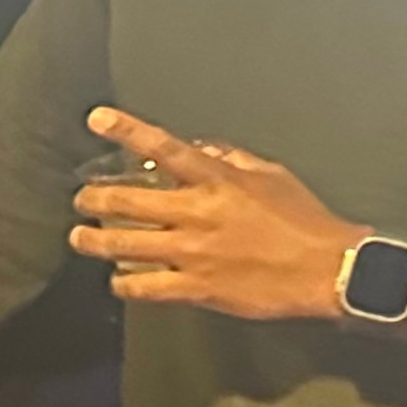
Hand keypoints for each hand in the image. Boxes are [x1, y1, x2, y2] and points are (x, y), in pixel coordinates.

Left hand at [66, 107, 360, 323]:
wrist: (326, 268)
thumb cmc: (302, 218)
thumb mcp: (271, 175)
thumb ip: (231, 159)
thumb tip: (201, 147)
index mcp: (217, 181)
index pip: (164, 148)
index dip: (128, 131)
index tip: (97, 118)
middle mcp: (196, 214)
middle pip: (128, 201)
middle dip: (94, 199)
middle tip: (82, 199)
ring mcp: (191, 253)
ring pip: (125, 244)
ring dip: (94, 241)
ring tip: (80, 237)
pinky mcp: (195, 288)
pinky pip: (145, 287)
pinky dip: (124, 283)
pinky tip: (117, 280)